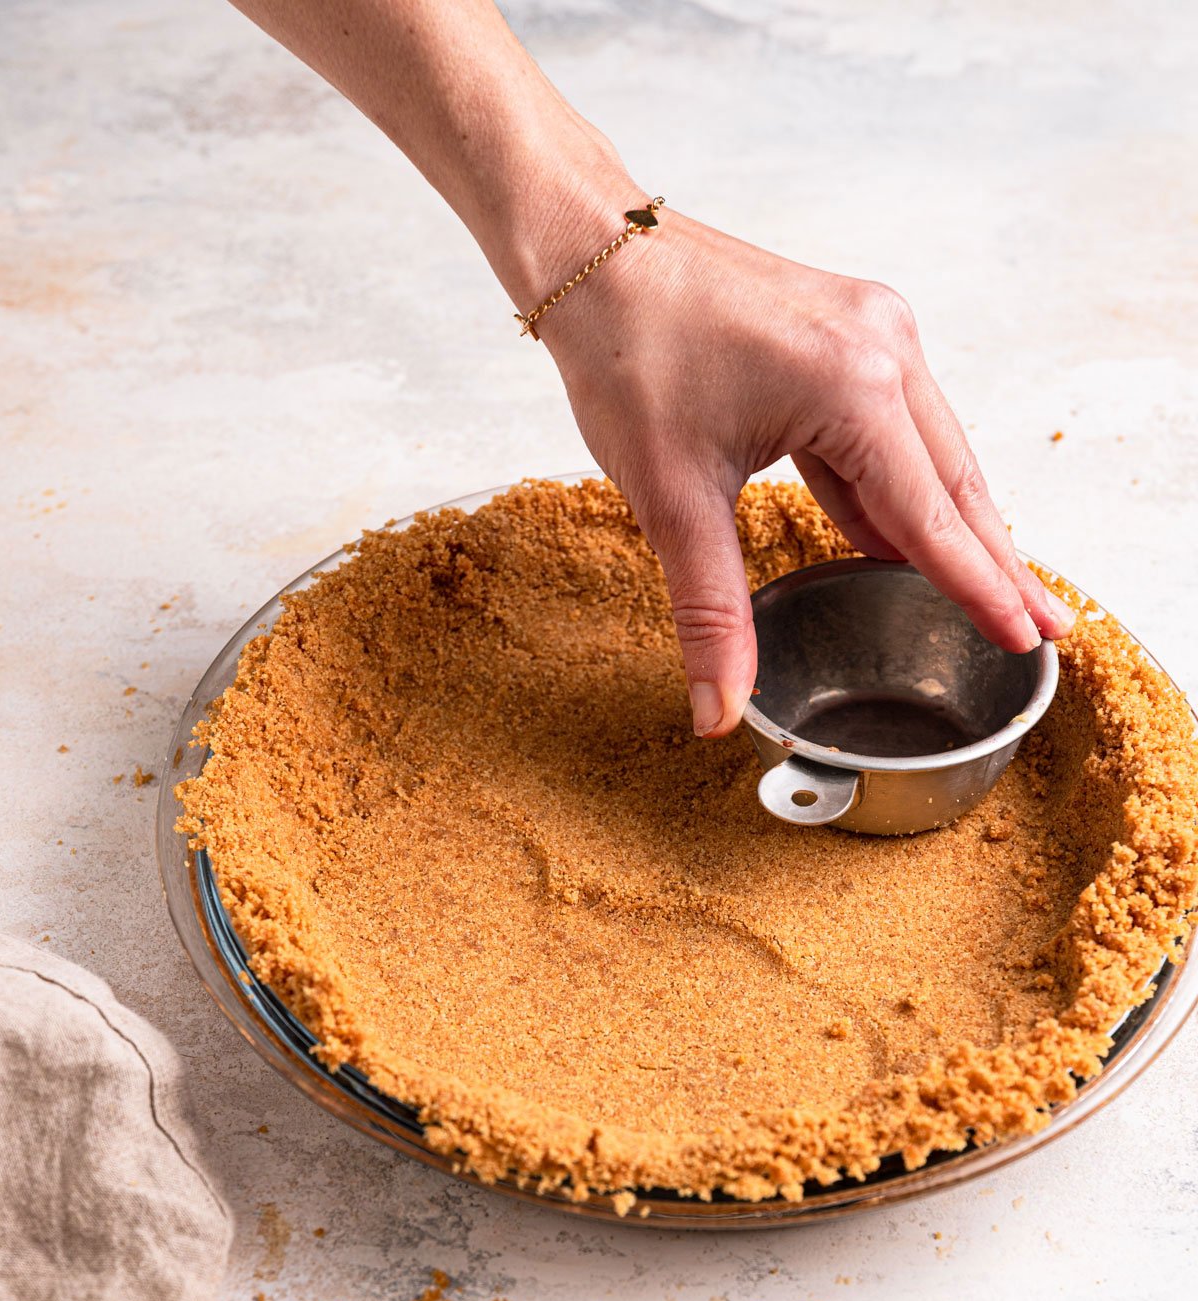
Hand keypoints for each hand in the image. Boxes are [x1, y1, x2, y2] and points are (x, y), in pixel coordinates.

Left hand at [538, 210, 1072, 735]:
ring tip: (995, 591)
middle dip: (997, 563)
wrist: (594, 251)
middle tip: (1046, 627)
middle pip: (955, 483)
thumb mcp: (671, 498)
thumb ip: (710, 611)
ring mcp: (873, 333)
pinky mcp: (848, 333)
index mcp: (855, 386)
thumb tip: (719, 710)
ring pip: (929, 455)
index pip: (932, 517)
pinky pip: (891, 428)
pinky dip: (900, 488)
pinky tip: (907, 540)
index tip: (1029, 638)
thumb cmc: (628, 352)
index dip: (980, 588)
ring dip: (954, 526)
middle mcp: (885, 348)